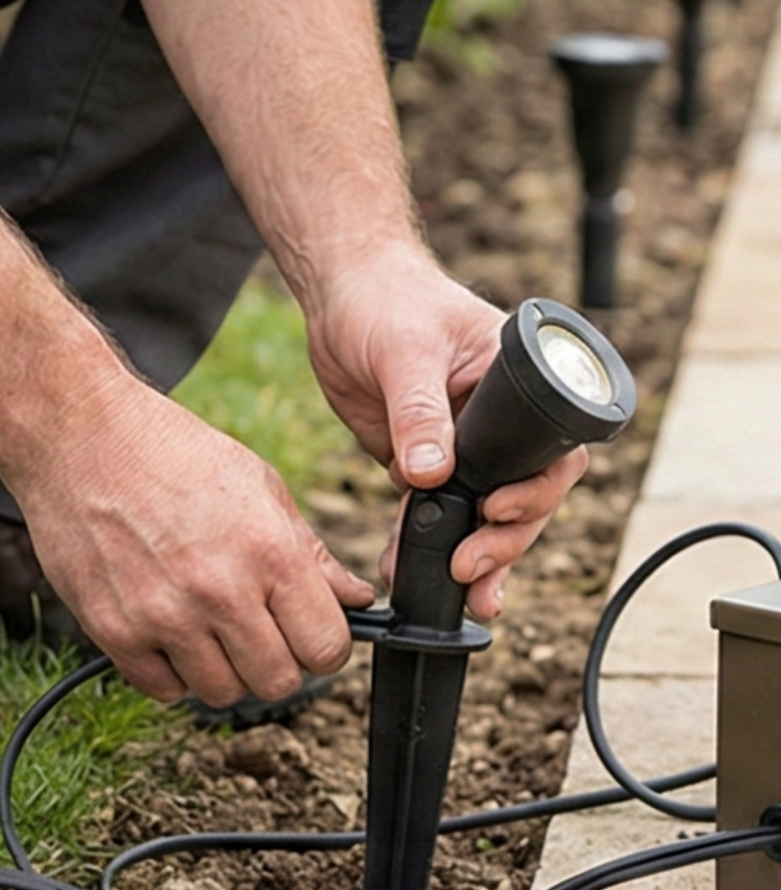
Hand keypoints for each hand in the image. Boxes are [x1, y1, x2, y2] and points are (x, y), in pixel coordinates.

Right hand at [13, 375, 373, 705]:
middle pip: (278, 683)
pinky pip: (164, 691)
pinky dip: (174, 671)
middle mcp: (220, 592)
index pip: (327, 648)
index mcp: (269, 552)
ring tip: (211, 623)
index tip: (311, 631)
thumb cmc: (175, 453)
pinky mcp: (114, 632)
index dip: (325, 645)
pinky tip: (172, 629)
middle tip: (260, 627)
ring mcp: (164, 617)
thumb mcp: (261, 486)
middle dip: (279, 661)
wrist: (83, 436)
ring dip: (225, 668)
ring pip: (222, 694)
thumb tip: (356, 598)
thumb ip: (312, 553)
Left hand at [305, 240, 587, 618]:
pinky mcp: (423, 460)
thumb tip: (431, 476)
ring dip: (476, 553)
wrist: (338, 297)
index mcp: (517, 381)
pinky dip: (428, 543)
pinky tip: (415, 573)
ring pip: (483, 510)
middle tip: (473, 567)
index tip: (498, 510)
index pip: (551, 447)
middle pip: (525, 492)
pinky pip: (436, 510)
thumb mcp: (404, 351)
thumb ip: (419, 412)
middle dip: (506, 537)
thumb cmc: (384, 299)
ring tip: (466, 592)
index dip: (536, 490)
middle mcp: (499, 418)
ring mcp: (463, 443)